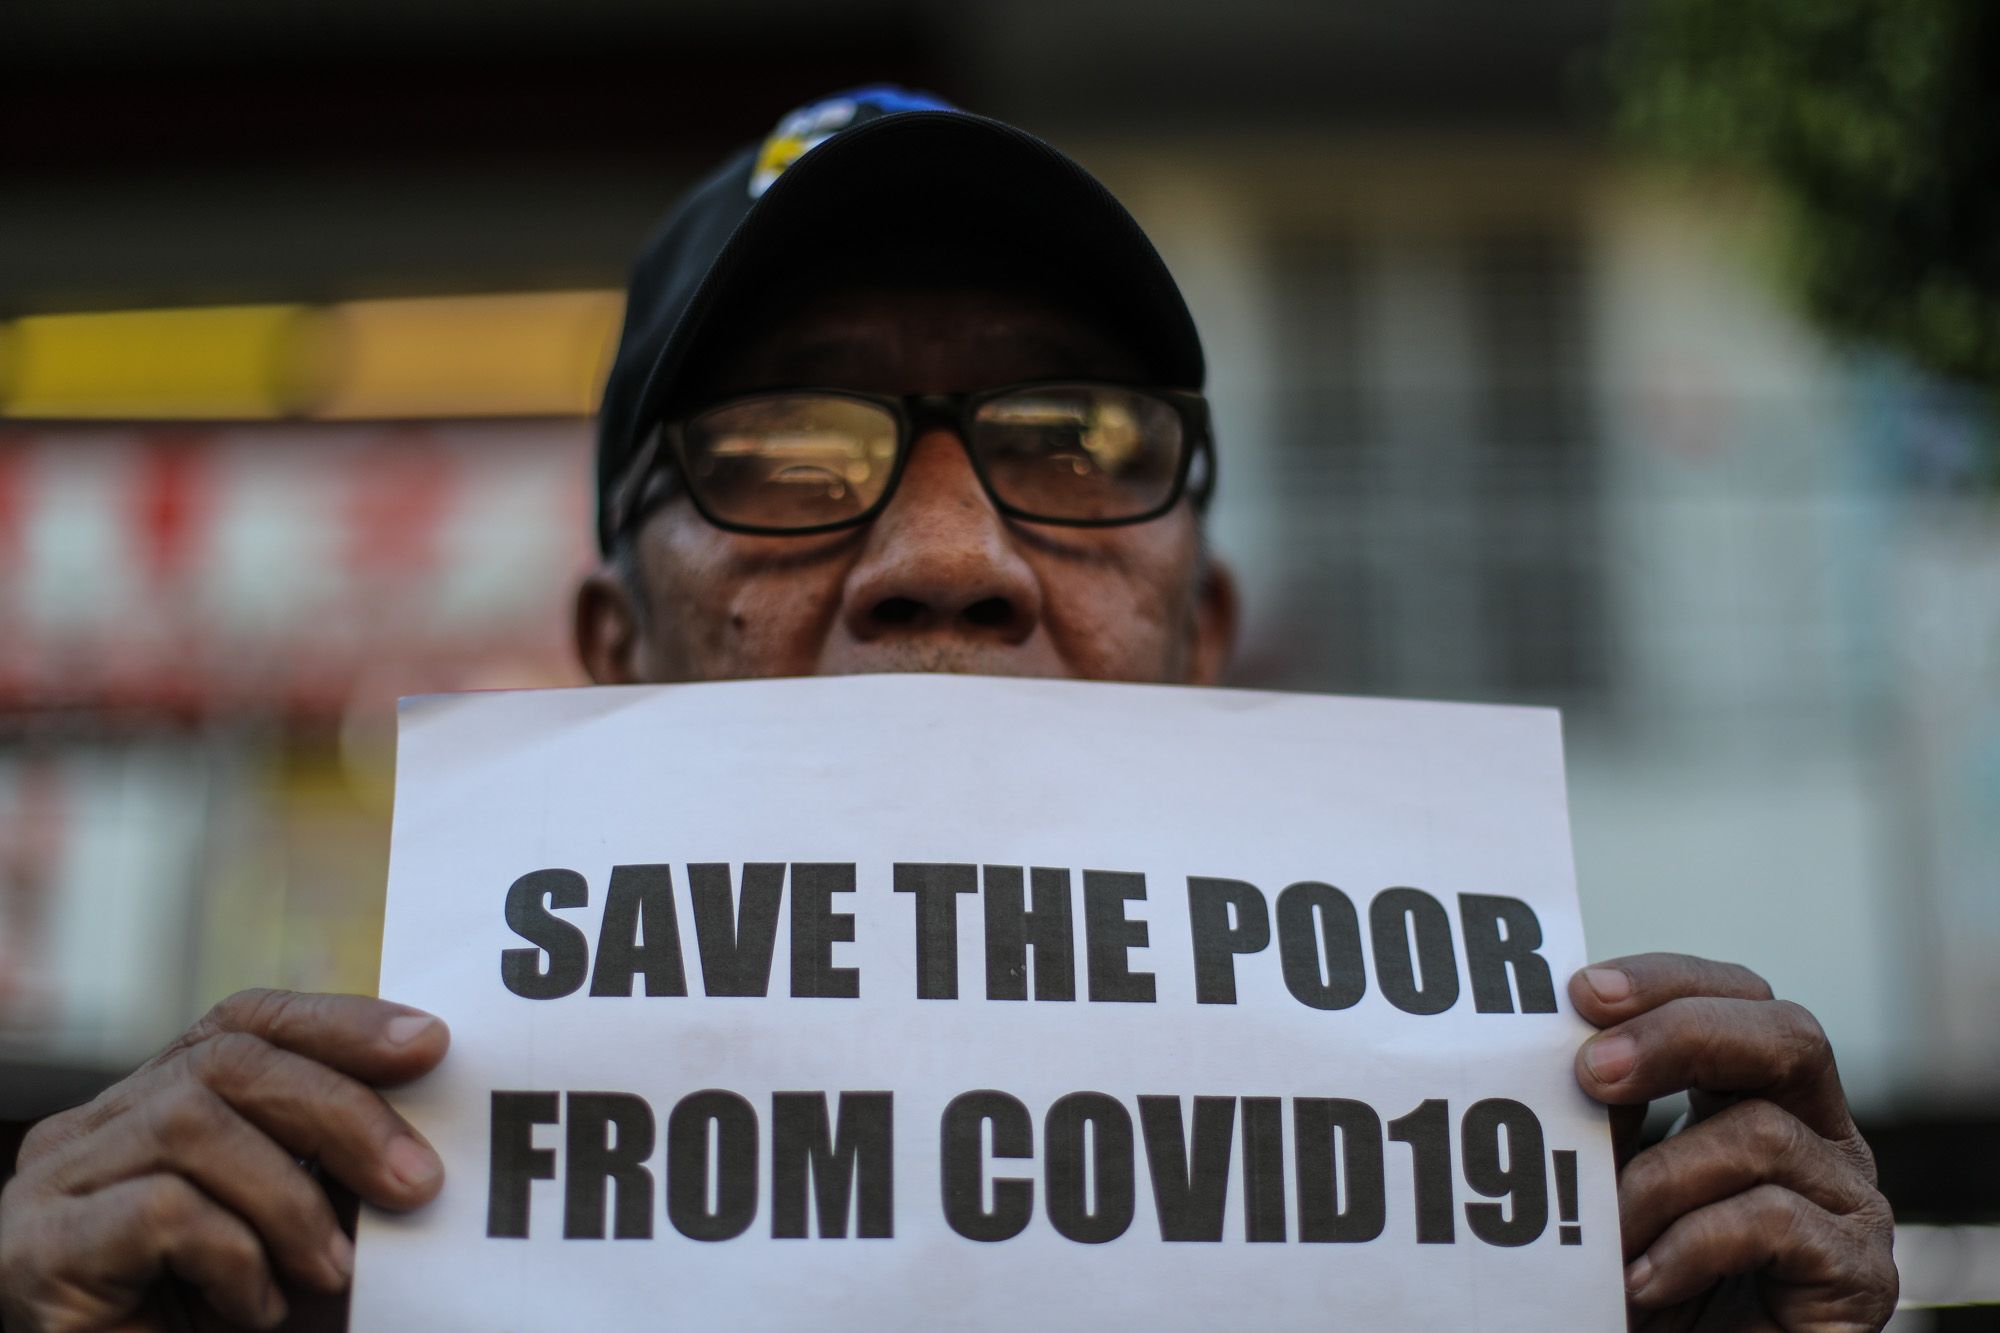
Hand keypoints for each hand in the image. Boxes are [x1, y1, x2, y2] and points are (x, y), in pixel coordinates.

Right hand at [0, 989, 448, 1331]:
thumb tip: (431, 1098)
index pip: (242, 1024)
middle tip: (416, 1182)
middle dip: (341, 1112)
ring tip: (330, 1271)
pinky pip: (158, 1210)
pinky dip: (233, 1256)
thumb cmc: (231, 1331)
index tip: (430, 1043)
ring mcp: (52, 1187)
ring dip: (289, 1199)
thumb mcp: (303, 1235)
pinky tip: (253, 1308)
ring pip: (190, 1123)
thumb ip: (342, 1168)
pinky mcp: (39, 1251)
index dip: (338, 1023)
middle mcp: (88, 1133)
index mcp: (149, 1110)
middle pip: (226, 1060)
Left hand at [1569, 954, 1895, 1330]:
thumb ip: (1609, 1110)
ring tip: (1606, 1238)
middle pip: (1786, 1033)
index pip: (1735, 998)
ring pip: (1760, 1132)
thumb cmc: (1642, 1282)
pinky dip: (1690, 1246)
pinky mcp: (1860, 1272)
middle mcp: (1820, 1134)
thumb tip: (1569, 1033)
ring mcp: (1849, 1201)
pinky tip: (1643, 1282)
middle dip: (1680, 1035)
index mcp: (1763, 1093)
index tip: (1581, 992)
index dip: (1665, 983)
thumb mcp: (1613, 1178)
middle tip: (1591, 1072)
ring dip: (1659, 1182)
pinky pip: (1773, 1219)